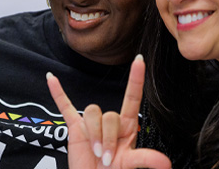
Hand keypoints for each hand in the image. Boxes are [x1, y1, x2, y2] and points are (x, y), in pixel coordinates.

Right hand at [47, 54, 171, 168]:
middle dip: (108, 139)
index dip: (136, 78)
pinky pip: (65, 106)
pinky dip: (58, 92)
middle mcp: (110, 122)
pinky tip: (51, 78)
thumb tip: (167, 164)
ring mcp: (91, 123)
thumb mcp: (130, 165)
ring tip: (95, 153)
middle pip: (110, 115)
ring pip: (92, 112)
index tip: (140, 60)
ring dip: (94, 135)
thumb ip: (146, 159)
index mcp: (127, 126)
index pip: (132, 97)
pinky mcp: (75, 127)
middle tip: (107, 159)